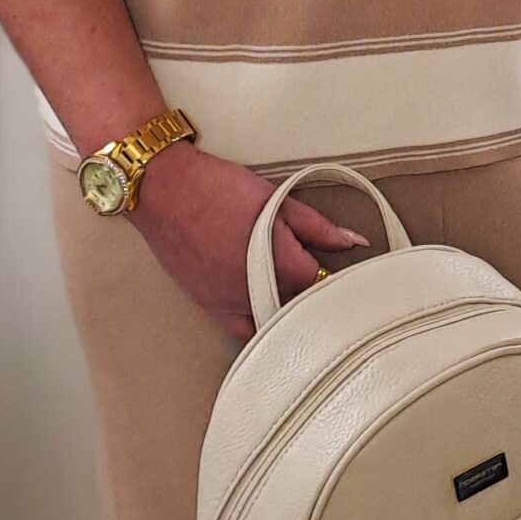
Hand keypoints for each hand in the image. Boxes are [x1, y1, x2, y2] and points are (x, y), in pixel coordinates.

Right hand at [127, 144, 366, 342]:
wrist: (165, 190)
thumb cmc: (219, 188)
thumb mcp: (276, 200)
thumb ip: (318, 227)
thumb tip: (355, 242)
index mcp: (282, 264)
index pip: (323, 284)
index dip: (332, 276)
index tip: (334, 267)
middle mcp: (259, 292)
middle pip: (300, 307)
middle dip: (310, 295)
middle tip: (313, 278)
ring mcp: (232, 304)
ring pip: (274, 322)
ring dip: (286, 311)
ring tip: (289, 292)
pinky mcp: (210, 307)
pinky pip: (242, 331)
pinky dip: (258, 327)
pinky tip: (265, 315)